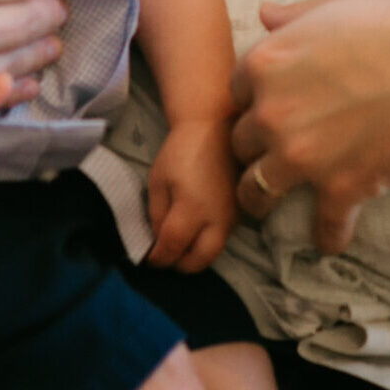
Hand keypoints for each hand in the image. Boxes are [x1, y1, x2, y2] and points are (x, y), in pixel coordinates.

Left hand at [146, 116, 237, 269]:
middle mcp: (216, 218)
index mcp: (191, 209)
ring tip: (181, 243)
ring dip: (195, 254)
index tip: (148, 257)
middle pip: (199, 261)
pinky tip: (197, 228)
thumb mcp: (158, 180)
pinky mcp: (241, 211)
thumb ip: (157, 215)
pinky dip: (208, 241)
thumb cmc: (182, 150)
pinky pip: (224, 237)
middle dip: (179, 264)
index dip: (157, 258)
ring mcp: (232, 216)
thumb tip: (159, 241)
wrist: (216, 126)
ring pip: (214, 252)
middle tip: (167, 255)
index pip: (172, 248)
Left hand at [230, 0, 389, 253]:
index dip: (255, 100)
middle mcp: (274, 114)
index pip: (237, 93)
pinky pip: (323, 229)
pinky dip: (328, 236)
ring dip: (263, 198)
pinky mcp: (343, 188)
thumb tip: (265, 14)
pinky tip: (332, 237)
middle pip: (241, 143)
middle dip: (257, 146)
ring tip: (273, 202)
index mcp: (267, 65)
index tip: (270, 106)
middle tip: (276, 148)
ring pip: (256, 192)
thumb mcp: (336, 8)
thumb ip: (293, 18)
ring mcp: (304, 157)